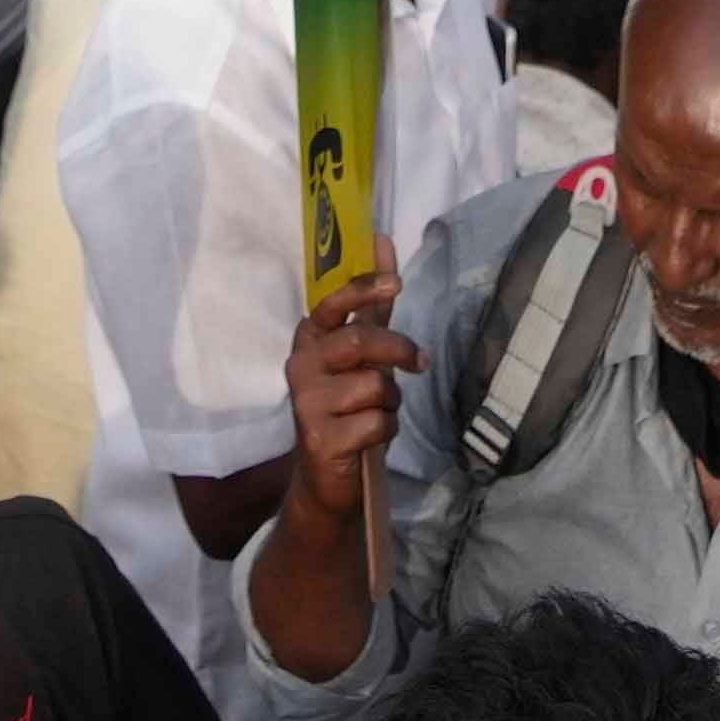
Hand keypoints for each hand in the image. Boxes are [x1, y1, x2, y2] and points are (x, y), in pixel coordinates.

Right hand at [279, 279, 419, 519]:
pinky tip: (368, 438)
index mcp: (309, 339)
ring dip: (391, 402)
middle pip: (360, 341)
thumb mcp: (360, 358)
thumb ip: (372, 308)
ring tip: (375, 413)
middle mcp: (300, 365)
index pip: (332, 303)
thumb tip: (382, 242)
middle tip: (419, 362)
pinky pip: (377, 422)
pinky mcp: (320, 438)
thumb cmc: (347, 408)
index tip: (395, 282)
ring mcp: (306, 403)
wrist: (326, 478)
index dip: (363, 288)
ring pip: (375, 385)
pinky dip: (386, 430)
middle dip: (399, 350)